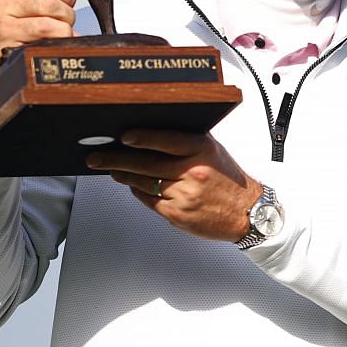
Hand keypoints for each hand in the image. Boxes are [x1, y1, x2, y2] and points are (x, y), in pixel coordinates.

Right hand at [0, 0, 76, 81]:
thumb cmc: (22, 17)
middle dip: (66, 1)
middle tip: (60, 11)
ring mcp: (3, 11)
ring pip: (54, 8)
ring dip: (65, 21)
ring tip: (56, 26)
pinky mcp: (9, 34)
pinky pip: (50, 29)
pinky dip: (61, 35)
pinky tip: (53, 38)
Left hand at [86, 129, 260, 243]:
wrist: (247, 213)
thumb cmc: (228, 180)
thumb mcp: (213, 151)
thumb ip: (187, 141)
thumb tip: (153, 131)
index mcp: (202, 150)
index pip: (166, 140)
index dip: (142, 138)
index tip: (124, 136)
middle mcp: (192, 172)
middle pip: (146, 163)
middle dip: (117, 159)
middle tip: (98, 156)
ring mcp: (183, 195)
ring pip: (143, 182)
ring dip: (123, 174)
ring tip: (111, 168)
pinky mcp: (177, 214)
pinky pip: (149, 200)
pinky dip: (137, 191)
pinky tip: (132, 184)